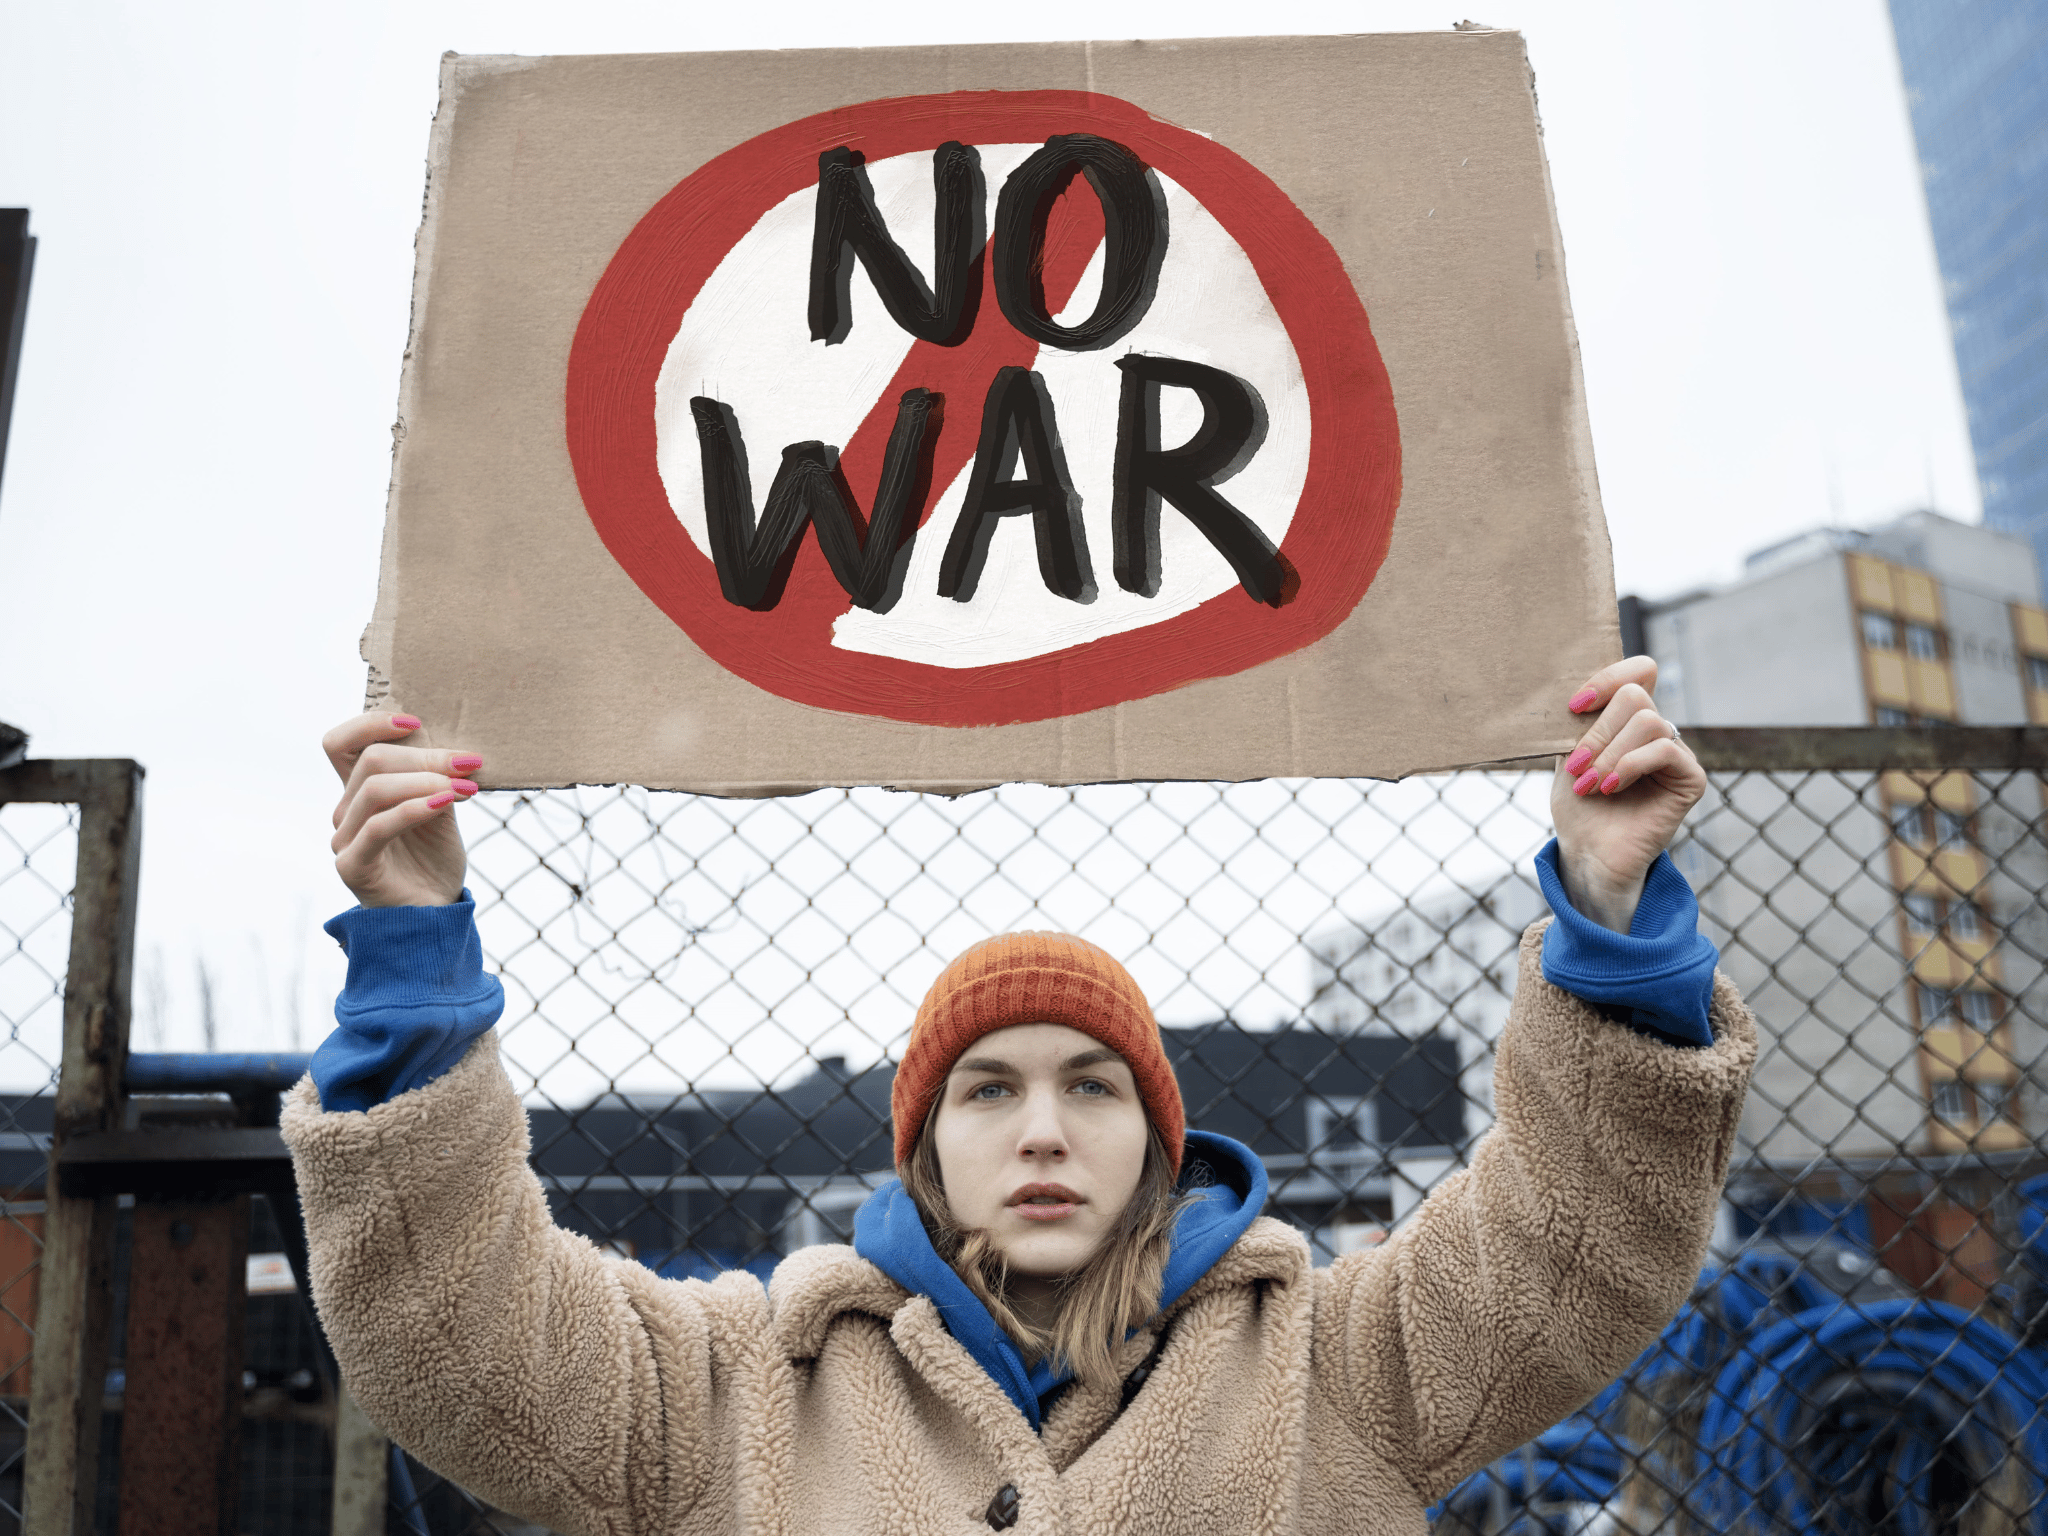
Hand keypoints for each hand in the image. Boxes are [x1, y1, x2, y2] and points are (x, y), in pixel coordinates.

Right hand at [323, 712, 480, 907]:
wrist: (436, 914)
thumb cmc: (435, 858)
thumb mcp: (439, 805)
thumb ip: (432, 774)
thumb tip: (446, 739)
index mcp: (359, 793)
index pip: (340, 743)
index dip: (370, 723)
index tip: (415, 722)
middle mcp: (344, 813)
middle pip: (370, 761)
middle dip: (424, 756)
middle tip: (468, 763)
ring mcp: (344, 840)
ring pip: (375, 788)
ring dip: (426, 780)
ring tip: (465, 787)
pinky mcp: (353, 866)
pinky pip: (379, 826)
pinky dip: (416, 807)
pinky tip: (446, 803)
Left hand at [1548, 657, 1703, 932]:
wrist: (1588, 853)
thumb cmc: (1578, 806)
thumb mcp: (1571, 754)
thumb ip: (1582, 721)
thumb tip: (1576, 686)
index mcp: (1629, 719)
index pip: (1639, 671)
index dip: (1608, 677)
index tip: (1574, 706)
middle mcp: (1657, 731)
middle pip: (1635, 696)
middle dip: (1598, 731)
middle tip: (1578, 766)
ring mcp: (1676, 753)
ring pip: (1649, 722)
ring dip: (1610, 754)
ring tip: (1590, 784)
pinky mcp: (1690, 779)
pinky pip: (1666, 750)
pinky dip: (1631, 765)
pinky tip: (1610, 787)